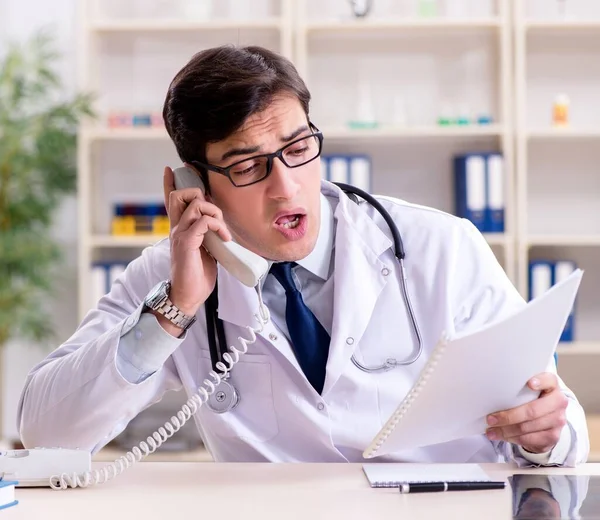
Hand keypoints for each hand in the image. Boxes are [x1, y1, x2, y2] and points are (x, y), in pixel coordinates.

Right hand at [158, 166, 230, 333]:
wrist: (187, 296)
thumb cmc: (196, 276)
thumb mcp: (205, 251)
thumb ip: (207, 236)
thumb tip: (221, 229)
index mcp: (180, 229)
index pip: (172, 201)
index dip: (170, 184)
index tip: (172, 169)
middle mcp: (176, 228)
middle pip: (180, 194)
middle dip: (200, 193)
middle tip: (214, 213)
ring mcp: (180, 234)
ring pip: (195, 204)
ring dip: (214, 212)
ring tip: (222, 230)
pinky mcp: (186, 242)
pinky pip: (203, 221)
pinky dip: (218, 226)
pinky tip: (224, 238)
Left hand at [485, 373, 567, 453]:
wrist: (548, 422)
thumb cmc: (532, 401)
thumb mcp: (528, 390)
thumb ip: (518, 387)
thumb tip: (490, 392)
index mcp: (552, 386)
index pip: (549, 380)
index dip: (540, 382)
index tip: (529, 383)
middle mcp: (559, 402)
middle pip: (532, 411)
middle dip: (508, 416)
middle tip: (490, 419)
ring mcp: (558, 420)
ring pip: (527, 427)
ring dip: (506, 430)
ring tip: (491, 431)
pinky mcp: (553, 436)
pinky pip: (529, 439)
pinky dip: (512, 438)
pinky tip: (502, 436)